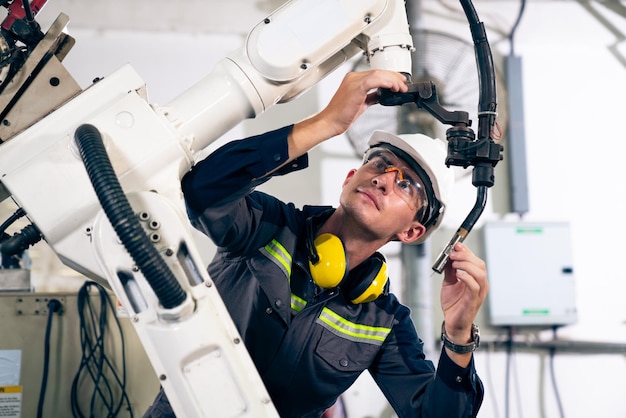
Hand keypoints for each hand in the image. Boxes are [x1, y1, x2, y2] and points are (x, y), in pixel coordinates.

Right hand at [288, 70, 407, 158]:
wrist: (331, 122)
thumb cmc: (342, 115)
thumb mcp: (361, 104)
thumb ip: (371, 97)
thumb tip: (381, 96)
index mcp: (353, 80)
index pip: (376, 74)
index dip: (390, 77)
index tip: (399, 82)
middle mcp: (353, 77)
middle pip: (379, 72)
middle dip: (394, 77)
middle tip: (404, 84)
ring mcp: (354, 81)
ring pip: (379, 74)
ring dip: (393, 80)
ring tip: (401, 88)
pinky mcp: (356, 87)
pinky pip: (375, 80)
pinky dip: (386, 82)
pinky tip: (393, 88)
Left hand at [440, 242, 488, 345]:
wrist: (453, 323)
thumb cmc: (454, 304)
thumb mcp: (449, 283)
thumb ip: (450, 270)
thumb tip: (447, 257)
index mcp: (476, 279)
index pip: (476, 260)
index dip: (467, 251)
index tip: (456, 245)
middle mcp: (481, 285)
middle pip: (480, 264)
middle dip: (466, 256)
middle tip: (452, 254)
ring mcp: (479, 293)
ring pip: (480, 274)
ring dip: (466, 265)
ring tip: (454, 264)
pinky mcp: (474, 301)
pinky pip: (474, 286)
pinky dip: (466, 277)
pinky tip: (458, 275)